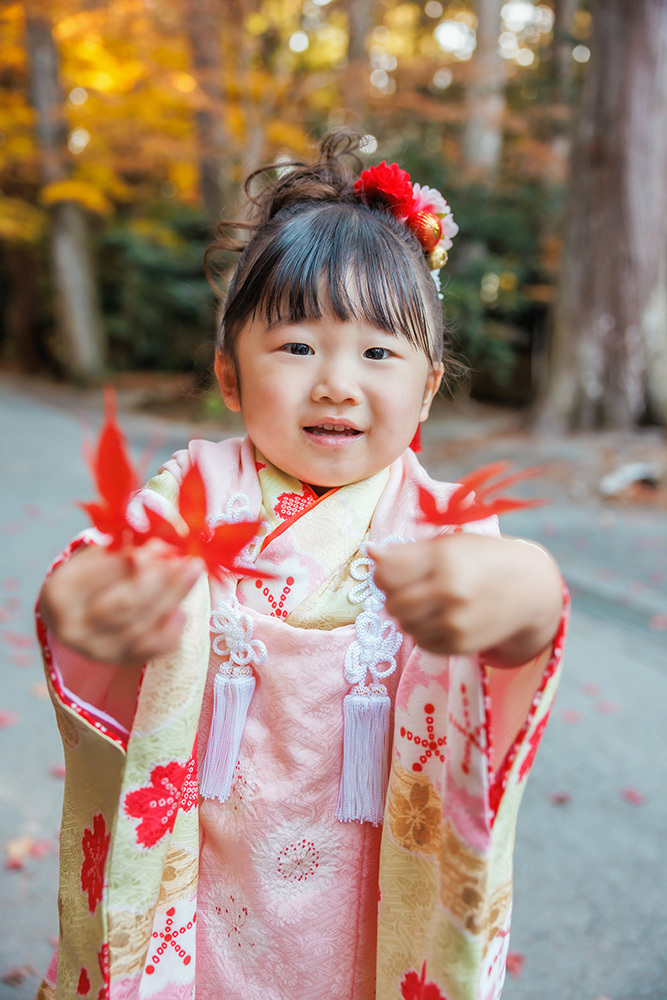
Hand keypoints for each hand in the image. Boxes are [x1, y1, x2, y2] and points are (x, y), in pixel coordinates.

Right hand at [39, 540, 204, 666]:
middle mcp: (73, 626)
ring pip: (142, 626)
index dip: (138, 559)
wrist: (75, 613)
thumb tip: (164, 548)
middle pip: (125, 603)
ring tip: (192, 575)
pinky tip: (181, 612)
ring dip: (173, 598)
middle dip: (162, 580)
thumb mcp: (98, 557)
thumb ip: (126, 551)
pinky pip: (150, 650)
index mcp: (60, 591)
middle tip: (189, 562)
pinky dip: (170, 632)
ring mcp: (95, 649)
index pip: (103, 573)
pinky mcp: (117, 661)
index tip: (165, 546)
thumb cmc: (91, 576)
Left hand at [372, 534, 562, 666]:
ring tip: (430, 602)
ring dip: (409, 616)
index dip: (384, 574)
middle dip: (396, 596)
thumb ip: (408, 552)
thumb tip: (370, 553)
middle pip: (392, 603)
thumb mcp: (449, 544)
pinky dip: (424, 632)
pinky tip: (441, 618)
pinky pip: (421, 642)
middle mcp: (449, 591)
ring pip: (405, 625)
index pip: (386, 574)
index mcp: (443, 558)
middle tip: (414, 588)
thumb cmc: (483, 559)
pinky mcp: (460, 645)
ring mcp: (455, 621)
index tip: (396, 571)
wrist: (530, 589)